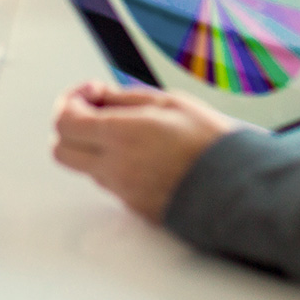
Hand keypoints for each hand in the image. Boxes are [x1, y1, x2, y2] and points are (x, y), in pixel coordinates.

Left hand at [50, 82, 239, 222]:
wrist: (239, 188)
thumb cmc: (211, 143)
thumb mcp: (170, 103)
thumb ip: (125, 99)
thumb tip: (97, 96)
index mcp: (121, 136)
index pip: (64, 121)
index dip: (70, 100)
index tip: (91, 91)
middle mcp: (114, 168)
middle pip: (60, 149)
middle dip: (70, 125)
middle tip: (94, 109)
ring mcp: (123, 192)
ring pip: (84, 166)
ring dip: (93, 145)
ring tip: (127, 129)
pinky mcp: (134, 208)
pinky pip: (109, 182)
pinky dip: (113, 164)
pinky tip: (141, 152)